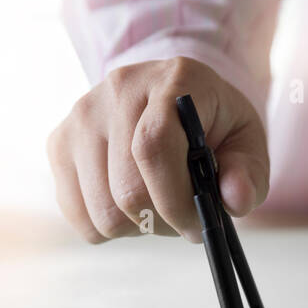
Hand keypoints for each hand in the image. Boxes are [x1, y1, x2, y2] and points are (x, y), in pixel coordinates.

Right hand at [46, 57, 268, 242]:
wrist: (172, 98)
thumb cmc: (213, 126)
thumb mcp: (246, 142)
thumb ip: (248, 173)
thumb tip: (236, 201)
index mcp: (173, 81)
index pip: (153, 147)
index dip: (175, 200)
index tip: (197, 224)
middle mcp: (118, 90)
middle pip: (126, 190)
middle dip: (162, 221)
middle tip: (182, 217)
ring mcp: (81, 115)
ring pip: (101, 211)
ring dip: (136, 226)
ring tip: (156, 205)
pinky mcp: (59, 142)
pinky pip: (77, 215)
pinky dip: (107, 227)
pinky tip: (128, 203)